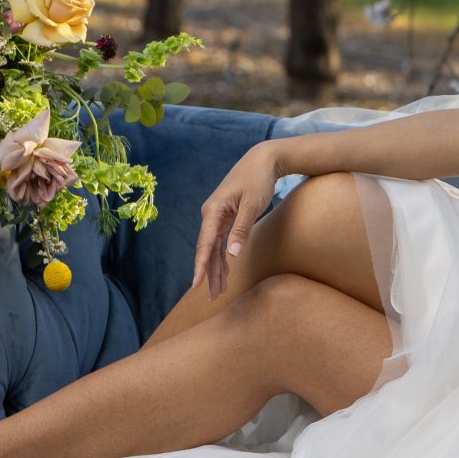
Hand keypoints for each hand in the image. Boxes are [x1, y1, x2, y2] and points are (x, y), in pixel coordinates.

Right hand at [192, 141, 281, 298]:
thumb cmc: (258, 180)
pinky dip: (223, 257)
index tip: (196, 284)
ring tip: (218, 291)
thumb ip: (242, 230)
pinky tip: (224, 272)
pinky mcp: (225, 216)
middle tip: (212, 297)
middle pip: (207, 249)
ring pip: (213, 248)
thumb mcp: (253, 205)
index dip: (200, 266)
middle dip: (209, 274)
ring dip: (216, 269)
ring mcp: (217, 216)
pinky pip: (220, 241)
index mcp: (213, 211)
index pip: (204, 244)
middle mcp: (210, 215)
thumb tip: (232, 254)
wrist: (262, 160)